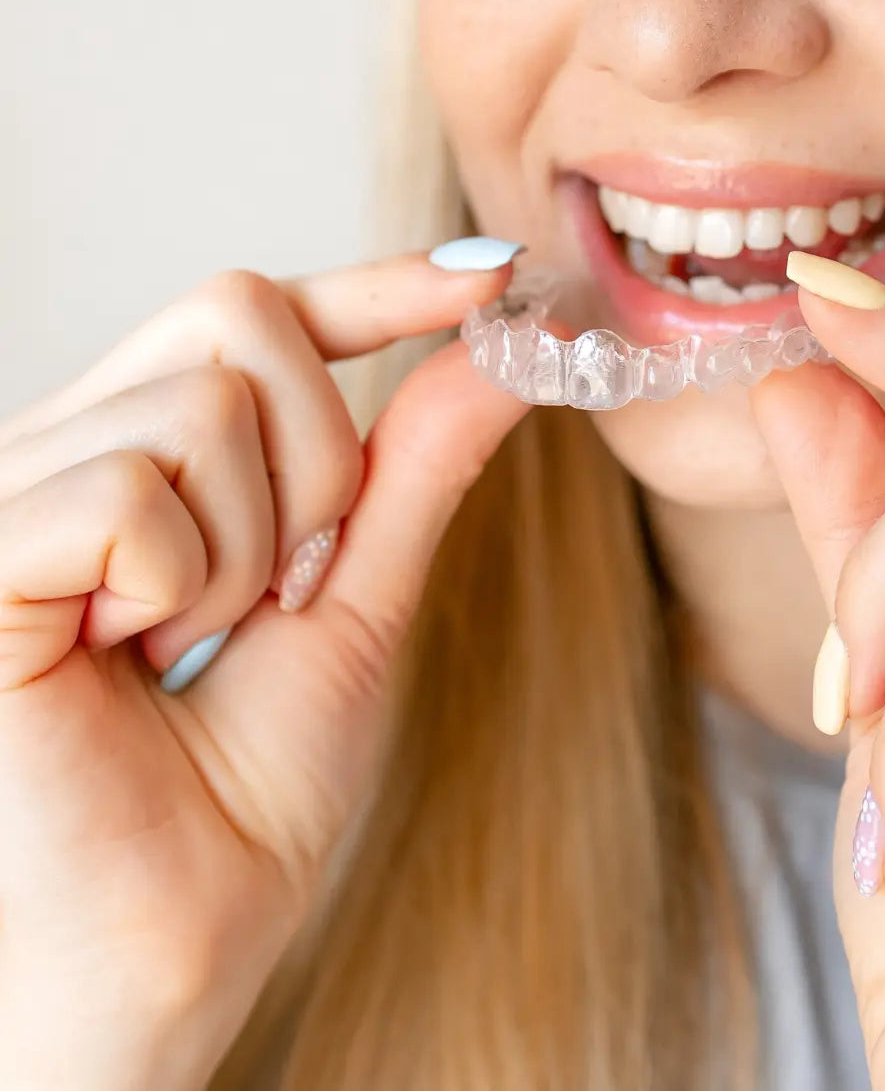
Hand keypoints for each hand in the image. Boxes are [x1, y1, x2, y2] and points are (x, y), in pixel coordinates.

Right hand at [0, 254, 527, 1090]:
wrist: (164, 945)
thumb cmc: (242, 797)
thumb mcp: (357, 608)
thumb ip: (414, 473)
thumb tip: (501, 346)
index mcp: (153, 454)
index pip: (265, 312)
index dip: (379, 280)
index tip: (490, 273)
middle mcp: (70, 444)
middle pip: (237, 312)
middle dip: (316, 457)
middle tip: (279, 587)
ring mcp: (14, 489)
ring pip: (201, 402)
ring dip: (249, 546)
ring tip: (184, 643)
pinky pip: (127, 492)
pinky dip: (173, 584)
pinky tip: (122, 655)